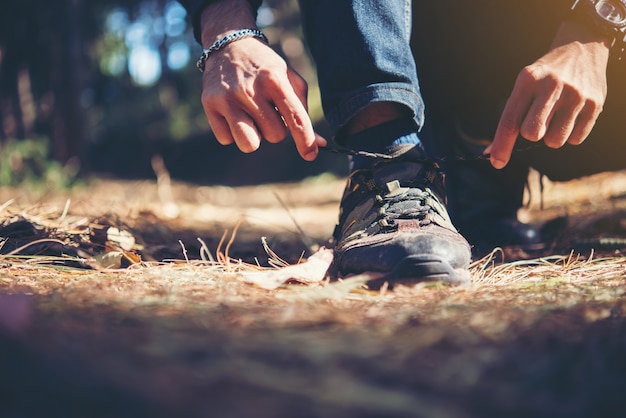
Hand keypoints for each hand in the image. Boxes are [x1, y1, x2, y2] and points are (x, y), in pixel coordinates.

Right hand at [198, 0, 325, 160]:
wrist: (229, 44)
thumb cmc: (265, 67)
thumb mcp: (288, 78)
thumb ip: (302, 111)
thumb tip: (318, 144)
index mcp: (274, 79)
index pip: (295, 118)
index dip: (306, 141)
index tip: (311, 154)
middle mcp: (250, 89)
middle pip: (275, 136)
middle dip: (275, 128)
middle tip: (267, 110)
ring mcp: (227, 98)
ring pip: (249, 144)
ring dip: (254, 136)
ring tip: (251, 117)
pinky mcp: (209, 104)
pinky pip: (226, 139)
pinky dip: (232, 131)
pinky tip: (232, 112)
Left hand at [487, 21, 610, 168]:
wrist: (583, 49)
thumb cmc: (544, 76)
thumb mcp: (524, 85)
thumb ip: (510, 117)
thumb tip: (490, 154)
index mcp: (528, 80)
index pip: (510, 120)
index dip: (501, 145)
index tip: (496, 162)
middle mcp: (552, 85)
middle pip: (532, 133)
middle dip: (532, 134)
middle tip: (538, 121)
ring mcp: (576, 94)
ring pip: (555, 141)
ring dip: (552, 136)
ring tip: (556, 115)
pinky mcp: (595, 104)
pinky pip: (575, 139)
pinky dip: (570, 133)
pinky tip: (571, 114)